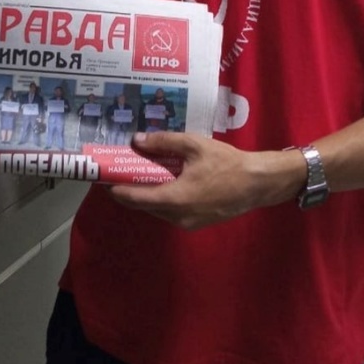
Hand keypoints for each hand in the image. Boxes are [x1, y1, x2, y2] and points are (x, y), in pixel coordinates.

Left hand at [108, 132, 305, 229]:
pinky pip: (171, 211)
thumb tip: (137, 140)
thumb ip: (164, 142)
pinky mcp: (196, 222)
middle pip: (144, 205)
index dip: (117, 189)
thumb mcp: (194, 145)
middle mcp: (178, 216)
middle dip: (131, 189)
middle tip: (123, 170)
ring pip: (157, 209)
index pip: (135, 198)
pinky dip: (163, 197)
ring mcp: (188, 222)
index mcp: (175, 199)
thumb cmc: (227, 163)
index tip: (105, 178)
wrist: (258, 183)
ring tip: (142, 172)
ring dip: (147, 194)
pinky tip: (166, 180)